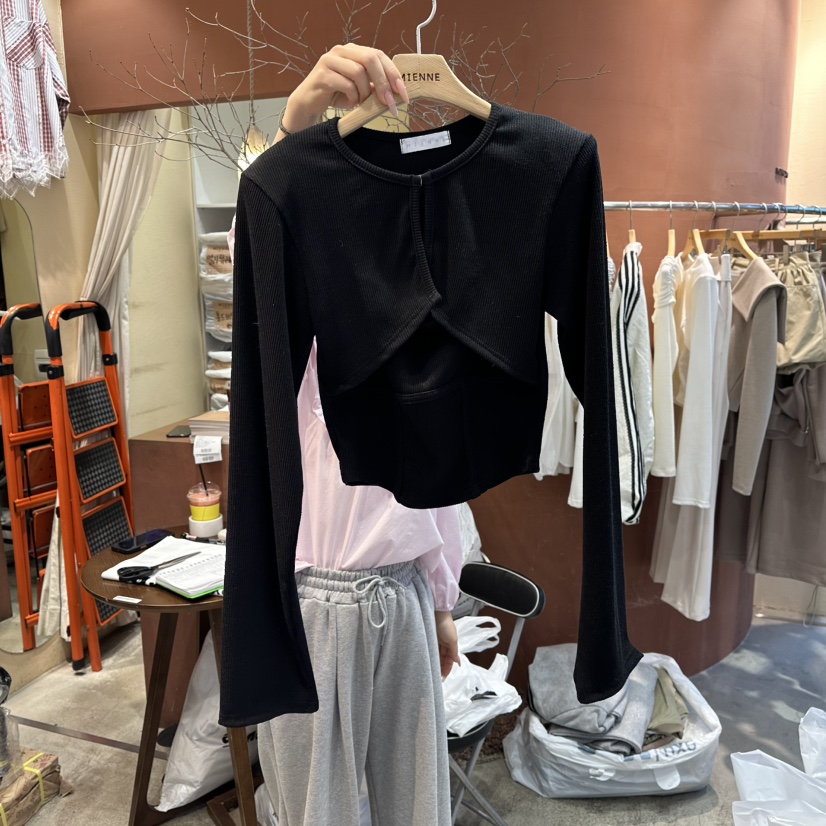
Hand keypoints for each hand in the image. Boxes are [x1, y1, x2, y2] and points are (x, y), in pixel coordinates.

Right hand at [278, 44, 409, 138]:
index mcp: (354, 51)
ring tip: (361, 103)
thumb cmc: (336, 95)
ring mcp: (331, 60)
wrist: (309, 103)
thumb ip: (375, 85)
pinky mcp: (323, 74)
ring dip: (365, 92)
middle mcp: (342, 51)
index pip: (379, 55)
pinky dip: (353, 97)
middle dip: (383, 83)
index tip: (403, 94)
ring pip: (358, 72)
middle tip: (389, 103)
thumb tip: (398, 92)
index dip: (393, 74)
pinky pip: (346, 84)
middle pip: (370, 59)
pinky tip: (351, 104)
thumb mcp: (360, 89)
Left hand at [434, 610, 460, 679]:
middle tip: (438, 677)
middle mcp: (444, 644)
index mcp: (451, 644)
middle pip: (443, 659)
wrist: (437, 614)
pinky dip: (431, 657)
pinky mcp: (430, 639)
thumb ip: (454, 652)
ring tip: (433, 673)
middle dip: (442, 668)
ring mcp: (437, 642)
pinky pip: (431, 651)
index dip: (448, 668)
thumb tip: (458, 662)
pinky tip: (429, 663)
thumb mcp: (452, 640)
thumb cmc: (446, 625)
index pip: (450, 660)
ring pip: (437, 656)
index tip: (444, 677)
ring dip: (436, 664)